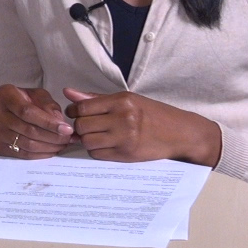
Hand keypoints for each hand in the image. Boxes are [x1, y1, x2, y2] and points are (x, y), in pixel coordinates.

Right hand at [0, 85, 73, 158]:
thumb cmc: (20, 100)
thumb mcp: (34, 95)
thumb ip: (48, 104)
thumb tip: (59, 122)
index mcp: (6, 96)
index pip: (28, 112)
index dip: (49, 122)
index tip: (67, 129)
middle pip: (29, 130)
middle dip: (53, 136)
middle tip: (68, 139)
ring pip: (27, 144)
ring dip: (49, 147)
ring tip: (62, 145)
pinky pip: (22, 154)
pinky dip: (40, 154)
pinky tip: (51, 150)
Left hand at [62, 88, 221, 165]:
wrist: (179, 133)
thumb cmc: (153, 113)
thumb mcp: (128, 100)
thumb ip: (96, 98)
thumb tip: (68, 92)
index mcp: (122, 101)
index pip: (83, 107)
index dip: (73, 111)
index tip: (75, 113)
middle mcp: (122, 119)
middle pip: (82, 125)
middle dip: (79, 126)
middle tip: (85, 125)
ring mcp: (124, 138)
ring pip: (87, 142)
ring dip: (86, 139)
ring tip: (95, 135)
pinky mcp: (126, 155)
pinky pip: (97, 154)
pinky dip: (95, 150)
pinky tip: (104, 144)